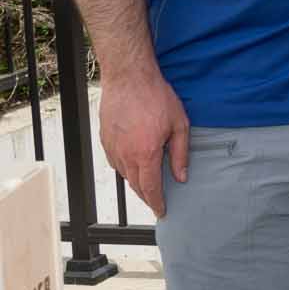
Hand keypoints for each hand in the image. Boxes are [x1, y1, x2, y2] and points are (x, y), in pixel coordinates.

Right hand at [98, 69, 188, 217]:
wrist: (129, 78)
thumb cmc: (156, 97)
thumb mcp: (179, 125)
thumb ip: (180, 154)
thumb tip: (181, 176)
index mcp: (145, 154)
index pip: (150, 188)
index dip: (157, 203)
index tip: (162, 211)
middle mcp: (125, 155)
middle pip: (136, 185)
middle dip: (147, 197)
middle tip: (157, 202)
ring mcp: (112, 148)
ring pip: (124, 175)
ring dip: (136, 183)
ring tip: (148, 186)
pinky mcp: (105, 140)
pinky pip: (115, 162)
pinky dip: (126, 169)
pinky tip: (134, 166)